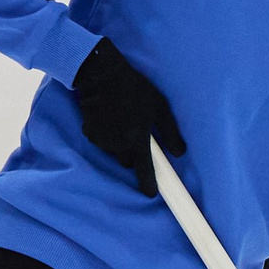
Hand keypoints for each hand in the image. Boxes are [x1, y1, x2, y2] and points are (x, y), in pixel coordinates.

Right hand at [71, 38, 184, 195]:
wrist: (101, 74)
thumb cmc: (135, 89)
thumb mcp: (160, 106)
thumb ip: (170, 132)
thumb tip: (180, 153)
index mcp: (137, 139)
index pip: (144, 170)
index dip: (148, 184)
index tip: (150, 193)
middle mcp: (118, 145)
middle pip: (127, 161)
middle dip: (132, 152)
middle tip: (135, 131)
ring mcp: (101, 140)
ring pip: (113, 151)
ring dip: (118, 143)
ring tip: (121, 119)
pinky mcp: (89, 133)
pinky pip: (100, 142)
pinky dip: (105, 135)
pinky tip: (108, 117)